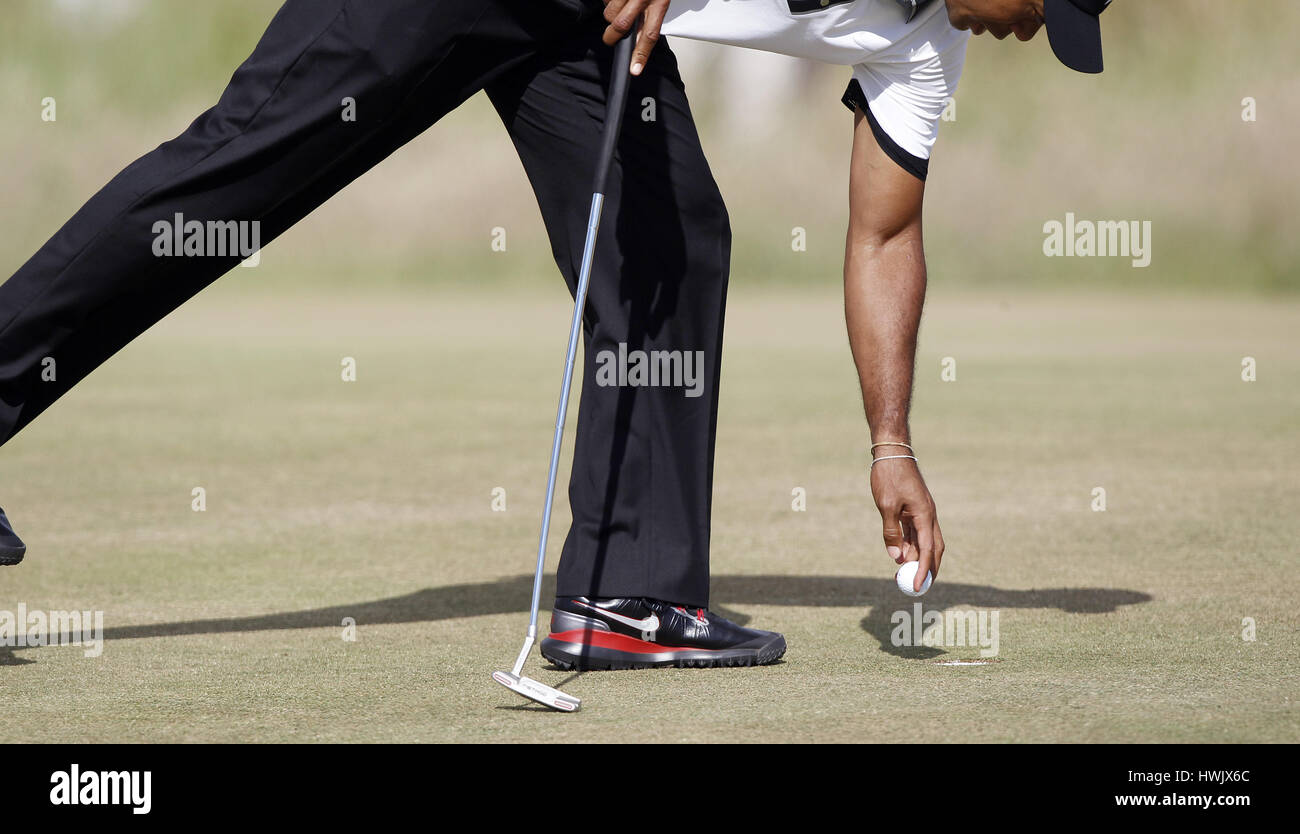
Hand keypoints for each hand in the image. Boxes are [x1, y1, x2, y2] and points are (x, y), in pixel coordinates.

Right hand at [601, 0, 671, 75]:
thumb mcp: (660, 2)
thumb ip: (650, 21)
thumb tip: (638, 43)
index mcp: (660, 3)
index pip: (650, 35)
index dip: (641, 54)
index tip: (634, 70)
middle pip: (621, 25)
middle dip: (612, 36)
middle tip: (612, 38)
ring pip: (609, 14)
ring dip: (611, 16)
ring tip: (620, 8)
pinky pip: (605, 0)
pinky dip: (608, 2)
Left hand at [870, 456, 944, 591]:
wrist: (892, 451)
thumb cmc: (889, 476)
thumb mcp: (886, 505)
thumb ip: (891, 531)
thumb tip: (896, 557)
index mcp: (925, 515)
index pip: (928, 550)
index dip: (923, 570)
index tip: (917, 587)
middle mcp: (928, 515)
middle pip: (933, 548)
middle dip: (927, 568)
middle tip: (917, 585)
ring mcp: (922, 512)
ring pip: (924, 541)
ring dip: (916, 558)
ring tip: (902, 573)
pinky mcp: (914, 508)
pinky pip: (915, 532)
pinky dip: (909, 545)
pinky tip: (900, 554)